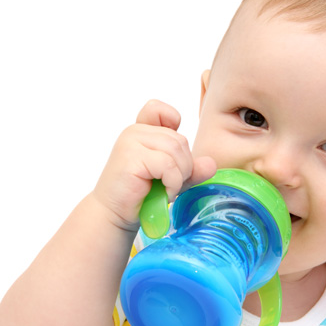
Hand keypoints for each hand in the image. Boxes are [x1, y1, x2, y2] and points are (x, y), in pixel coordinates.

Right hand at [93, 99, 215, 230]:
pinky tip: (163, 193)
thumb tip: (211, 164)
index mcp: (142, 131)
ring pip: (175, 150)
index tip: (170, 154)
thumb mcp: (171, 179)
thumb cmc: (140, 196)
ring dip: (179, 176)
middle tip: (170, 184)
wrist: (114, 216)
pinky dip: (172, 183)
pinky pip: (167, 164)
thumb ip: (190, 169)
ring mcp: (130, 142)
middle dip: (184, 166)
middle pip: (179, 139)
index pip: (159, 109)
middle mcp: (134, 132)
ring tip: (167, 189)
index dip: (172, 124)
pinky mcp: (130, 158)